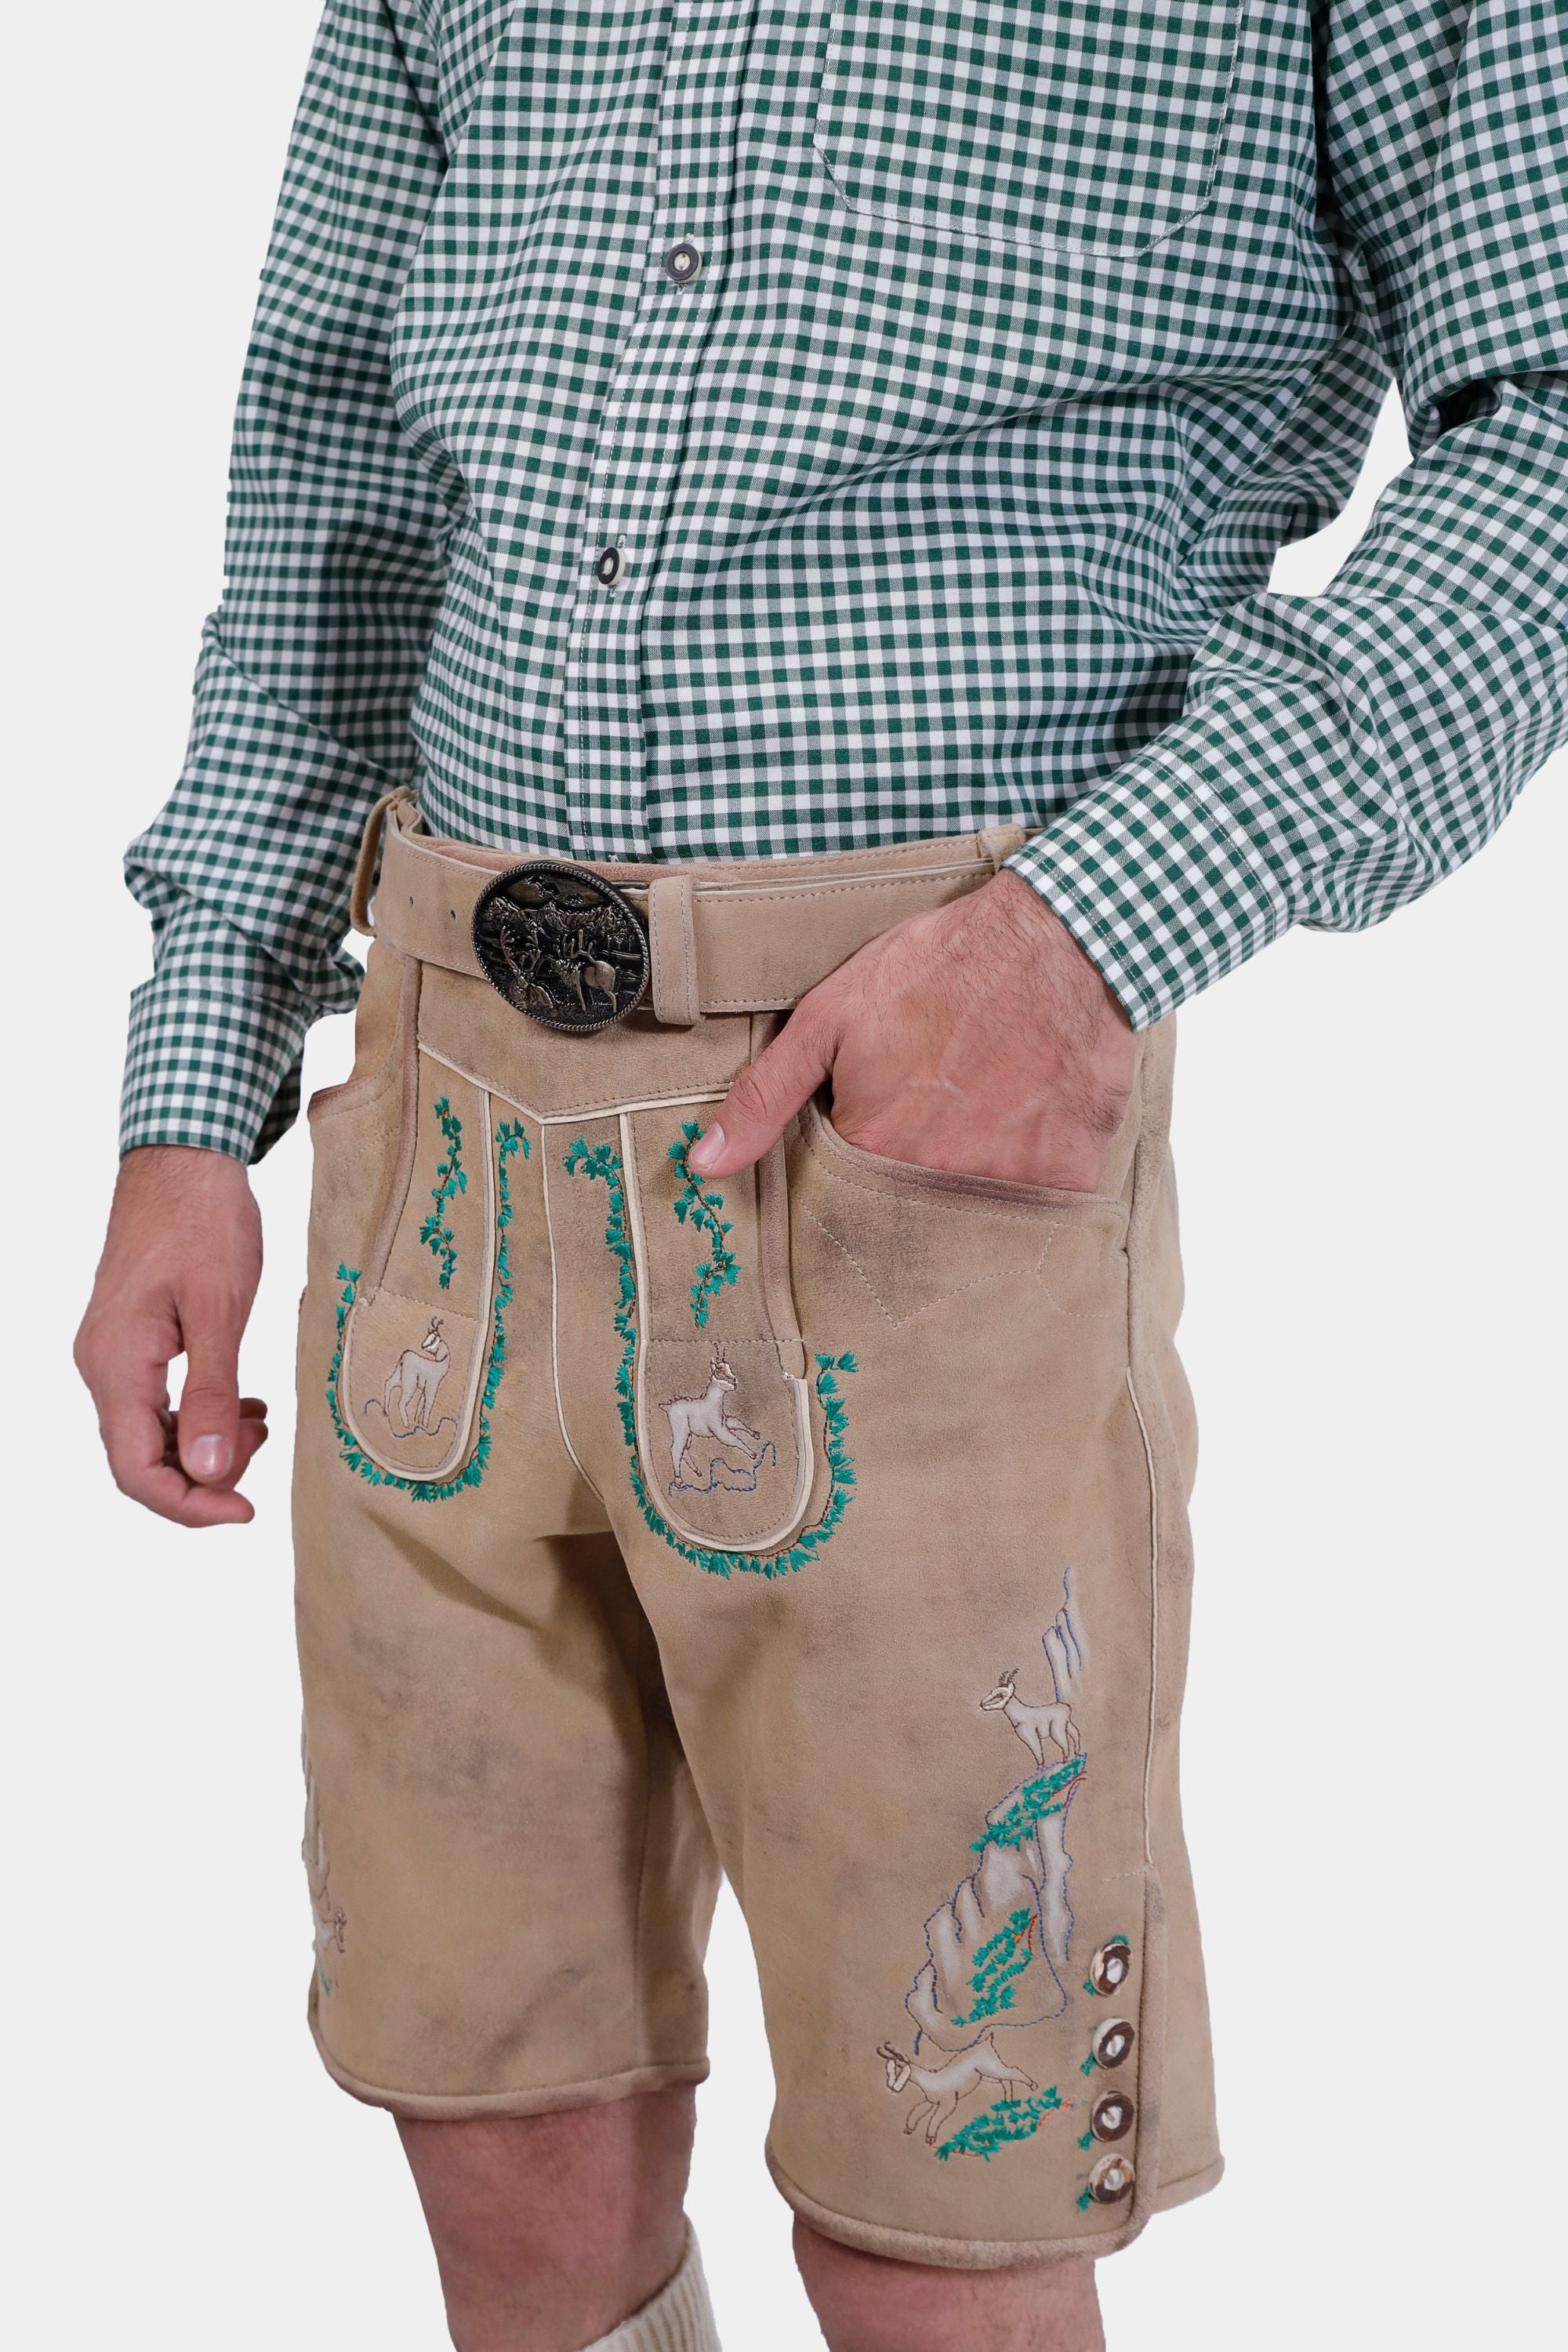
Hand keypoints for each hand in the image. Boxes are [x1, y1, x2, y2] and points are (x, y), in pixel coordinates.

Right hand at [75, 1146, 268, 1526]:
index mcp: (116, 1366)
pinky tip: (242, 1400)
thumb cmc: (203, 1222)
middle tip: (261, 1438)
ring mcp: (112, 1354)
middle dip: (206, 1470)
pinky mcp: (131, 1340)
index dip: (190, 1505)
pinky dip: (200, 1413)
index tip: (247, 1511)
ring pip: (152, 1433)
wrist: (184, 1160)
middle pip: (142, 1461)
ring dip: (206, 1441)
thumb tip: (207, 1472)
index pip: (136, 1471)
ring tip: (257, 1417)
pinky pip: (158, 1402)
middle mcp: (102, 1367)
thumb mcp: (220, 1309)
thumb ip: (212, 1393)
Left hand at [689, 871, 1136, 1189]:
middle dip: (904, 1182)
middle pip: (904, 1215)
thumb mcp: (830, 1018)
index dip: (846, 1168)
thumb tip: (704, 1164)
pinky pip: (1038, 1204)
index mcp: (872, 1148)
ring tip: (977, 1114)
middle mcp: (936, 1182)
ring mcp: (1007, 1185)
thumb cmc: (940, 968)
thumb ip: (765, 1097)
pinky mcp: (1066, 1177)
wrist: (1057, 939)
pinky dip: (1030, 1172)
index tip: (865, 1134)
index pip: (838, 1200)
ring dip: (967, 1178)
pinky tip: (1026, 1122)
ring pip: (970, 1214)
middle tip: (927, 1120)